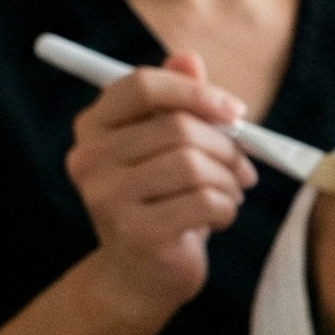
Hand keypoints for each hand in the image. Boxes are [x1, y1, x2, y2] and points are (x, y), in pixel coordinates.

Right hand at [65, 53, 256, 327]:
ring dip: (229, 181)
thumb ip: (174, 104)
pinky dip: (226, 209)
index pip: (142, 86)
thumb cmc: (160, 203)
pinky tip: (218, 218)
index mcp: (93, 128)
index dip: (196, 92)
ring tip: (230, 194)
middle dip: (227, 147)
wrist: (141, 276)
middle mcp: (90, 160)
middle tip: (244, 167)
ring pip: (195, 166)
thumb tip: (188, 58)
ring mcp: (108, 198)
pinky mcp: (137, 233)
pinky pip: (205, 202)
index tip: (235, 111)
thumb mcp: (166, 150)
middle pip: (178, 128)